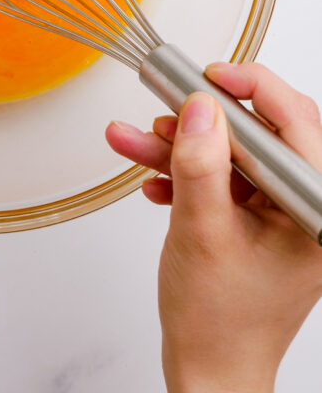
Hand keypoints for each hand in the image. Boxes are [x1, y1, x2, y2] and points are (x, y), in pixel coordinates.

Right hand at [106, 64, 321, 392]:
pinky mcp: (255, 219)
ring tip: (134, 140)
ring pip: (231, 153)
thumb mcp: (202, 232)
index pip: (296, 122)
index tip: (208, 75)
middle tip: (168, 102)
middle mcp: (304, 206)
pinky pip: (220, 177)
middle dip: (202, 120)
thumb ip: (200, 164)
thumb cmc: (220, 322)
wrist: (207, 371)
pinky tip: (151, 179)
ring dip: (179, 146)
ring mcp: (280, 213)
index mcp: (314, 209)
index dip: (251, 87)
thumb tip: (199, 107)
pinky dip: (182, 172)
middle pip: (259, 132)